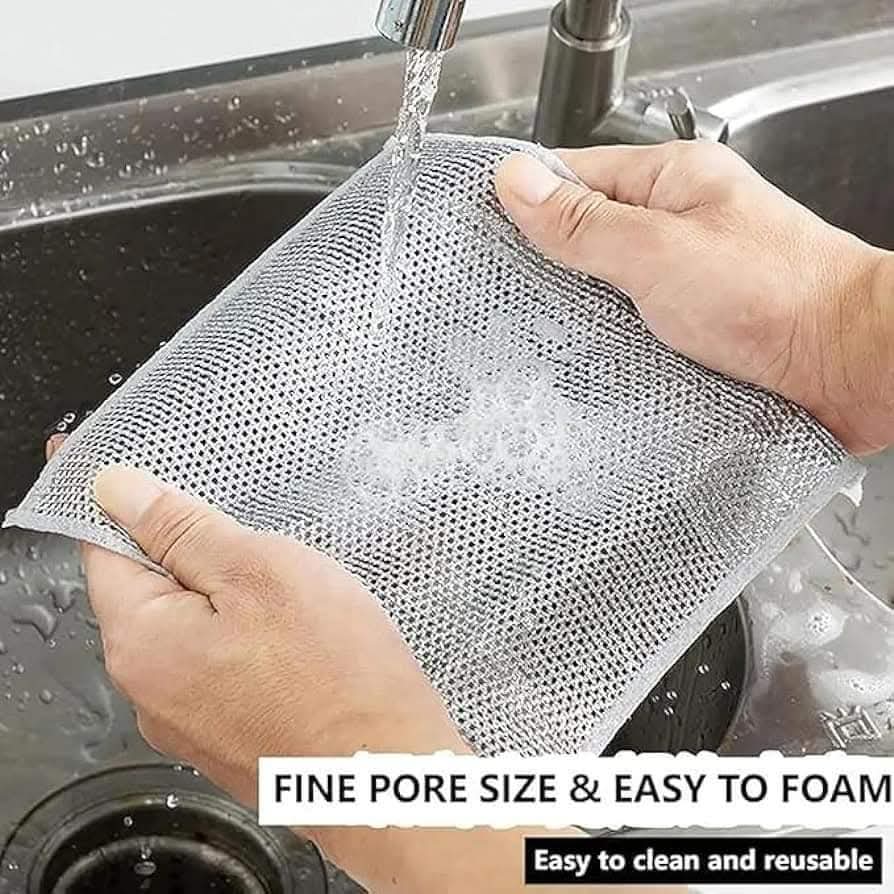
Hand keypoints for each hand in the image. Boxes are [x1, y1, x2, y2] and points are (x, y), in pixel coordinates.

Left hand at [46, 444, 682, 893]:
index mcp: (141, 643)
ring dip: (232, 599)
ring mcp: (188, 722)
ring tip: (295, 598)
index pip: (104, 550)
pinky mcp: (228, 736)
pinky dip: (249, 639)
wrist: (392, 777)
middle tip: (264, 544)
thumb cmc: (337, 671)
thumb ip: (182, 529)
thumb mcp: (261, 571)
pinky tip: (301, 640)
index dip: (129, 504)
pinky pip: (220, 665)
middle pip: (152, 591)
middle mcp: (148, 692)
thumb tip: (113, 489)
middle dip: (199, 555)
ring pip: (194, 628)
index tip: (158, 476)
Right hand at [496, 142, 893, 454]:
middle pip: (587, 234)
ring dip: (580, 310)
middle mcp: (679, 224)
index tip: (483, 231)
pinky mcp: (695, 325)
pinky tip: (588, 360)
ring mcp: (686, 276)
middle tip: (508, 295)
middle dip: (549, 266)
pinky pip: (633, 324)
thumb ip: (583, 222)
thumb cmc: (777, 294)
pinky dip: (610, 341)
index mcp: (672, 181)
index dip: (525, 201)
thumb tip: (517, 184)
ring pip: (607, 286)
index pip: (574, 175)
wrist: (850, 363)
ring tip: (543, 333)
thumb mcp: (657, 250)